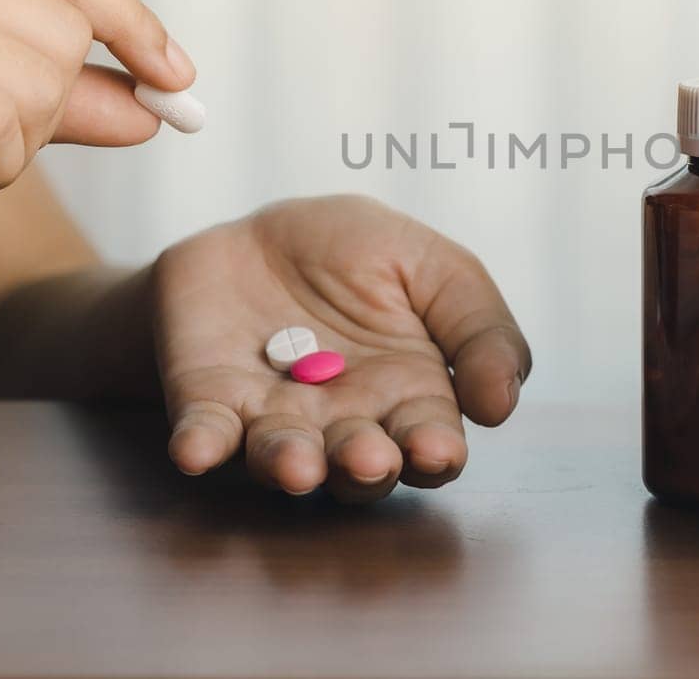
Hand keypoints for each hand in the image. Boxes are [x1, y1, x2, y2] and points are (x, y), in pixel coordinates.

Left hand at [151, 195, 530, 501]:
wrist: (264, 231)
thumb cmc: (362, 258)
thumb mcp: (438, 270)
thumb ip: (482, 329)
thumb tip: (501, 402)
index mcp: (408, 397)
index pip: (428, 440)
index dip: (433, 452)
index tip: (435, 448)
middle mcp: (343, 422)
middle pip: (358, 464)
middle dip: (364, 467)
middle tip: (369, 458)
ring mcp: (274, 416)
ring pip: (284, 456)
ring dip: (289, 465)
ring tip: (298, 464)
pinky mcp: (211, 399)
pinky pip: (205, 430)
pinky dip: (202, 444)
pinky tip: (197, 450)